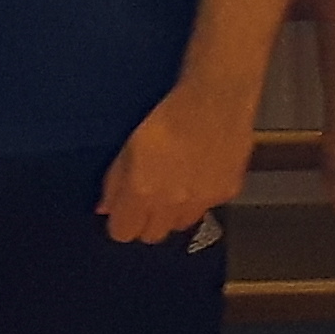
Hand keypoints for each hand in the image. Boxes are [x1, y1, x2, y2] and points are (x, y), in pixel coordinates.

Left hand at [100, 87, 252, 245]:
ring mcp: (202, 200)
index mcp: (142, 191)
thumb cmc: (169, 114)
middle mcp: (172, 203)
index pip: (123, 233)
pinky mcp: (227, 191)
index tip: (125, 210)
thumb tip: (106, 209)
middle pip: (153, 235)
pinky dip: (203, 197)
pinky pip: (208, 207)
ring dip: (176, 212)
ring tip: (178, 185)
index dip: (122, 221)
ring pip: (181, 224)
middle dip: (148, 221)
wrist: (216, 98)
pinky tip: (202, 173)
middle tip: (151, 197)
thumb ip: (114, 182)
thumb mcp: (130, 145)